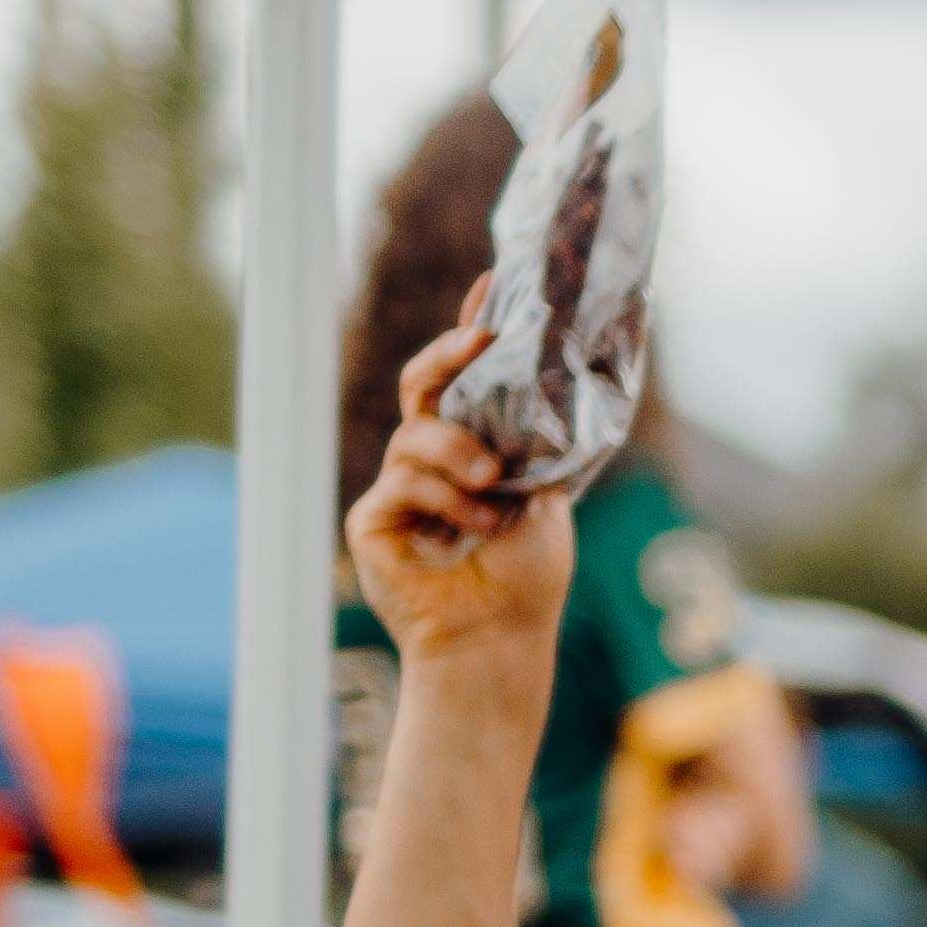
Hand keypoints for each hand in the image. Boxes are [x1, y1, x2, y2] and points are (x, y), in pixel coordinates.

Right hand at [346, 298, 570, 680]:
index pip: (465, 381)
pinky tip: (475, 526)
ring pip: (416, 436)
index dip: (470, 334)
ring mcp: (395, 489)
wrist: (498, 639)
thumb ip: (537, 449)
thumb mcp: (546, 500)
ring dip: (460, 456)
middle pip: (422, 386)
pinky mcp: (371, 520)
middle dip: (449, 355)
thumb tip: (555, 387)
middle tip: (481, 341)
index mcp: (471, 451)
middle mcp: (428, 463)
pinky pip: (402, 483)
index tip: (490, 288)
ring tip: (493, 485)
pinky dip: (445, 501)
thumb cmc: (526, 578)